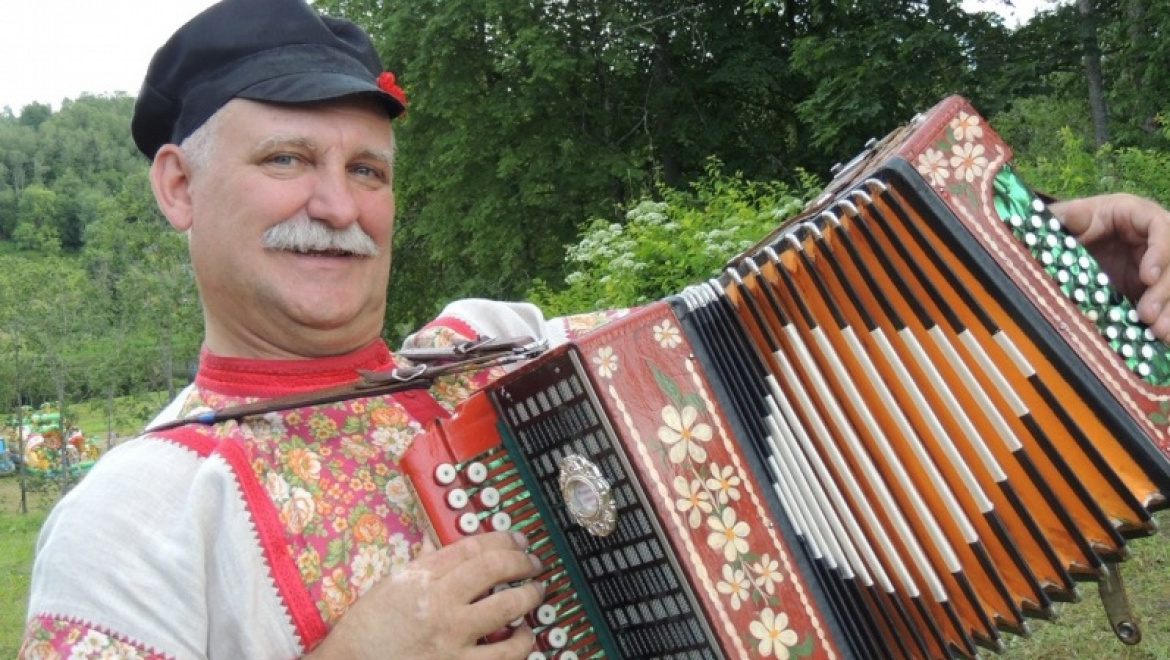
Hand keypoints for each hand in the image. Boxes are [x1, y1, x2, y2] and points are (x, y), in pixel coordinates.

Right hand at [306, 531, 543, 659]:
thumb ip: (420, 565)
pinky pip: (504, 654)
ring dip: (530, 597)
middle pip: (496, 569)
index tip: (517, 540)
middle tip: (532, 564)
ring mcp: (451, 637)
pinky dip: (521, 642)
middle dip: (522, 562)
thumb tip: (437, 544)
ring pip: (508, 608)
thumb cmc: (364, 634)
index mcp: (420, 578)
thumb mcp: (387, 588)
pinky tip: (524, 636)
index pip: (473, 547)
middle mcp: (439, 604)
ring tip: (535, 594)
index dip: (503, 539)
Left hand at [1050, 193, 1169, 341]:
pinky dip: (1166, 317)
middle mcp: (1155, 238)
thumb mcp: (1070, 218)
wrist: (1073, 242)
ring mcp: (1157, 263)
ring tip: (1159, 333)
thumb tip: (1070, 213)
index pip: (1160, 227)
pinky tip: (1162, 338)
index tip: (1147, 277)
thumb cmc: (1074, 224)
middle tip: (1148, 315)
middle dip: (1164, 290)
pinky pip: (1166, 301)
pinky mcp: (1153, 286)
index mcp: (1137, 215)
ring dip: (1169, 308)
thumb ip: (1070, 216)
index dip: (1160, 251)